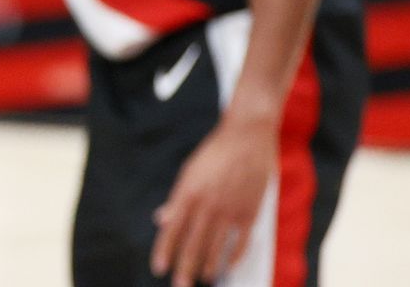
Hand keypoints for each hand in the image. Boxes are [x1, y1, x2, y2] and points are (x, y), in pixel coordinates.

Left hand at [150, 114, 276, 286]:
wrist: (247, 136)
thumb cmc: (214, 153)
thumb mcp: (189, 172)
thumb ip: (177, 200)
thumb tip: (162, 220)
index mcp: (187, 193)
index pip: (172, 229)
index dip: (164, 251)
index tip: (159, 268)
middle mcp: (207, 204)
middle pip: (193, 244)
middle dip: (185, 268)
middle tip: (180, 285)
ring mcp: (230, 209)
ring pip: (216, 246)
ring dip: (209, 266)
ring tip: (203, 278)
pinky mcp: (250, 211)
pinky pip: (241, 241)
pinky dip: (234, 256)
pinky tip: (228, 266)